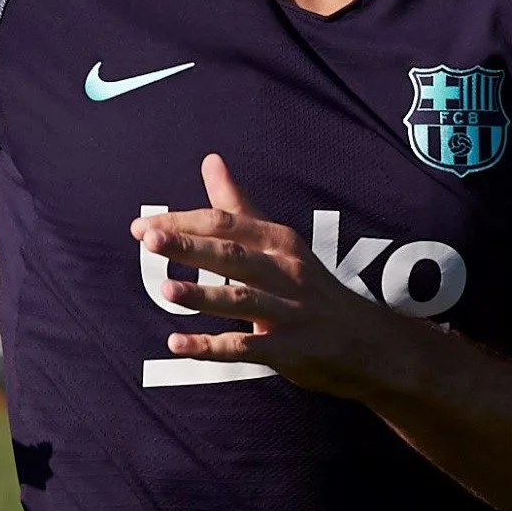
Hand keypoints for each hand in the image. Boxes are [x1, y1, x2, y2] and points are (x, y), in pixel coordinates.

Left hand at [131, 155, 438, 398]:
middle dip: (191, 246)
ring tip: (165, 290)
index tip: (143, 228)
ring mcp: (290, 312)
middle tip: (150, 240)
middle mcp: (285, 272)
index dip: (184, 223)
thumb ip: (238, 206)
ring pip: (242, 300)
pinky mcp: (290, 350)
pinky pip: (245, 349)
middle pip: (234, 254)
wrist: (368, 342)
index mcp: (279, 241)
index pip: (226, 223)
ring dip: (203, 295)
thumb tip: (210, 160)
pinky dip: (210, 348)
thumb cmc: (311, 288)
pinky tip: (176, 344)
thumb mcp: (280, 242)